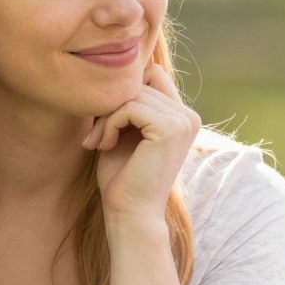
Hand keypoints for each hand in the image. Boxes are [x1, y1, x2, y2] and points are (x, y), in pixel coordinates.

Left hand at [85, 61, 201, 223]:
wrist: (131, 214)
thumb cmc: (123, 177)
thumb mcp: (125, 131)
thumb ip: (128, 103)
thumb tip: (113, 70)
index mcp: (183, 116)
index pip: (151, 75)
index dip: (123, 92)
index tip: (105, 123)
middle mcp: (189, 116)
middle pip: (139, 82)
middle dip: (110, 106)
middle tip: (95, 136)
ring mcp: (183, 121)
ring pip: (132, 93)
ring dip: (106, 116)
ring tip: (98, 142)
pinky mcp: (171, 129)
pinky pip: (130, 107)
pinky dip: (110, 123)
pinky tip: (104, 145)